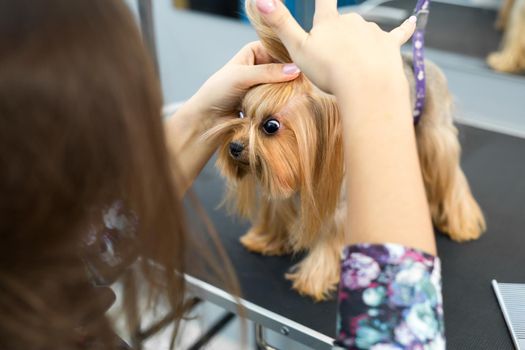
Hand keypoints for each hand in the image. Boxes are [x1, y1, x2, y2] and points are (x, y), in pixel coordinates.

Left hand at [166, 41, 299, 192]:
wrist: (207, 118)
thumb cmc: (217, 93)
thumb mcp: (242, 77)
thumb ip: (268, 73)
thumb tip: (295, 70)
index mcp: (255, 50)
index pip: (280, 48)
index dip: (291, 56)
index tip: (303, 66)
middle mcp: (262, 64)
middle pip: (285, 66)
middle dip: (292, 75)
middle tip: (304, 83)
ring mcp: (265, 83)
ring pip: (285, 83)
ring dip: (289, 89)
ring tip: (298, 95)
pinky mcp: (267, 99)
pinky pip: (282, 98)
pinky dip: (285, 101)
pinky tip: (292, 104)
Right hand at [253, 0, 415, 95]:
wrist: (365, 85)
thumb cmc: (329, 71)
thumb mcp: (297, 49)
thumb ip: (280, 23)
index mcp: (328, 22)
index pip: (323, 2)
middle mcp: (351, 20)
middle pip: (342, 23)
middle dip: (337, 37)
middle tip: (331, 63)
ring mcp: (372, 31)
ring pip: (363, 33)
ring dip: (358, 45)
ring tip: (352, 69)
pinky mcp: (389, 44)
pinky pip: (398, 32)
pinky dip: (406, 27)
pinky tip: (413, 22)